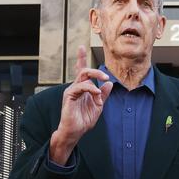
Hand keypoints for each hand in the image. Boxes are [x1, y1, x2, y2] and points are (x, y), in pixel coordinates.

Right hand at [49, 45, 112, 163]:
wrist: (75, 132)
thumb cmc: (84, 120)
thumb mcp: (98, 106)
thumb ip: (103, 95)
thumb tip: (109, 84)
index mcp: (82, 89)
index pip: (81, 71)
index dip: (80, 58)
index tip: (81, 46)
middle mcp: (75, 87)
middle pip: (84, 70)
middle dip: (96, 70)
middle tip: (106, 76)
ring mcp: (71, 91)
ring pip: (83, 75)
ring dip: (96, 76)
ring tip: (105, 80)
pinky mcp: (69, 96)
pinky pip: (81, 86)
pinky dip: (91, 88)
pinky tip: (97, 94)